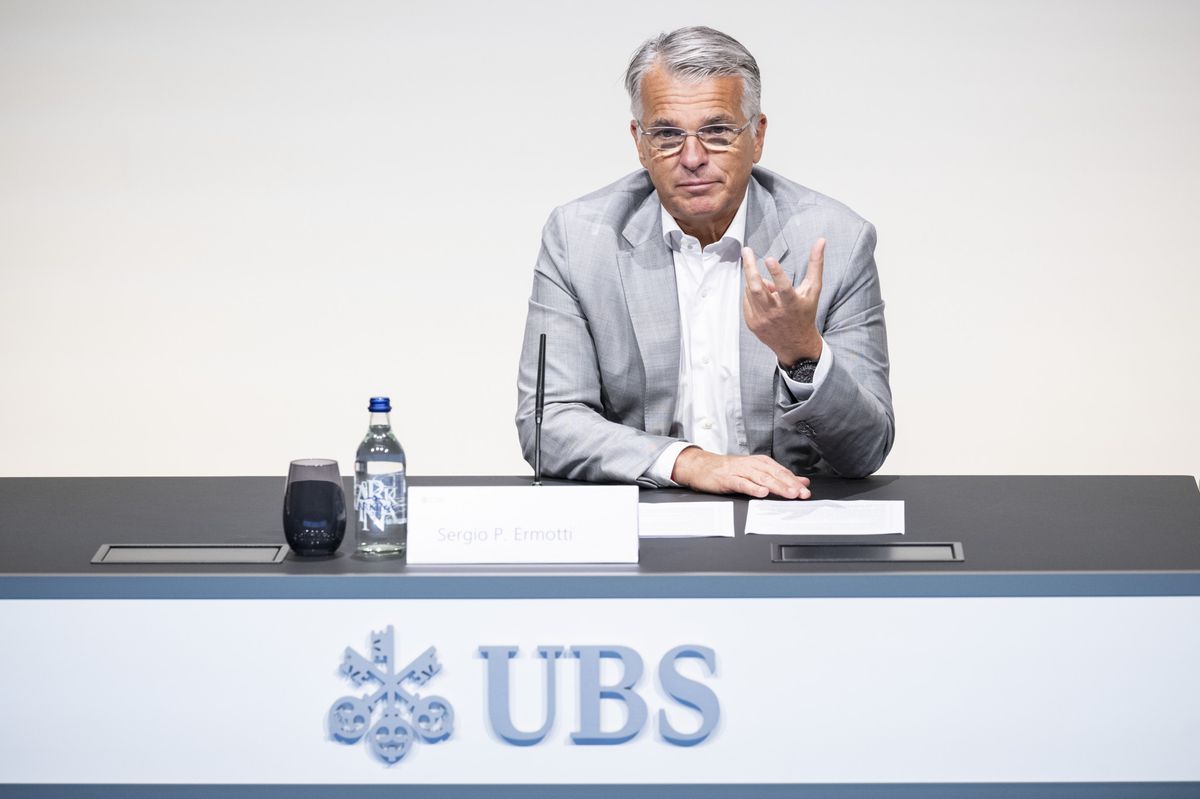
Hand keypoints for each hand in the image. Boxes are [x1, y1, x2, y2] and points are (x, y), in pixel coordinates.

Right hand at [671, 447, 810, 498]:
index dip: (795, 482)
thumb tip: (801, 481)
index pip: (782, 472)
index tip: (806, 491)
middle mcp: (753, 465)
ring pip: (762, 479)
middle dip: (790, 485)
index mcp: (761, 463)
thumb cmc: (730, 470)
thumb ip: (779, 477)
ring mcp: (741, 471)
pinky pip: (743, 484)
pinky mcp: (729, 479)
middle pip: (775, 475)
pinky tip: (762, 493)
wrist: (704, 466)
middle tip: (802, 494)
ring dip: (777, 486)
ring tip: (788, 494)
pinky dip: (753, 488)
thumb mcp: (756, 471)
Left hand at [741, 239, 824, 364]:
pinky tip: (764, 298)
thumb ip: (816, 265)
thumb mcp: (813, 290)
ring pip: (751, 292)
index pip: (784, 288)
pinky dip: (752, 294)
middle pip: (757, 289)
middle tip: (747, 251)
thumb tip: (820, 240)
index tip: (769, 259)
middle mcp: (775, 313)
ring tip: (769, 286)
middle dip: (750, 268)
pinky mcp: (752, 324)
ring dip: (756, 282)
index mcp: (792, 304)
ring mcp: (762, 320)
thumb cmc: (805, 312)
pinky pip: (747, 301)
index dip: (777, 273)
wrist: (795, 344)